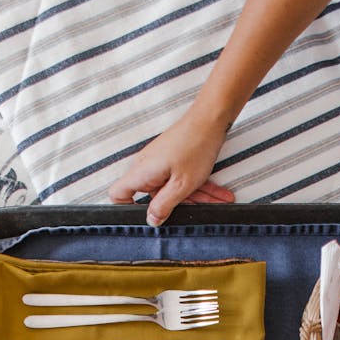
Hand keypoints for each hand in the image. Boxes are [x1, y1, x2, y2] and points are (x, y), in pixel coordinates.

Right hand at [108, 107, 234, 225]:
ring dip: (197, 198)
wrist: (210, 119)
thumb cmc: (194, 147)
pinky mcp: (172, 161)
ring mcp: (160, 164)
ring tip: (219, 203)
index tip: (143, 219)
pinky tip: (221, 196)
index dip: (125, 208)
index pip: (118, 194)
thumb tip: (151, 220)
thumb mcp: (181, 185)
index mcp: (142, 173)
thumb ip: (164, 205)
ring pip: (173, 189)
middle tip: (196, 216)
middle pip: (153, 197)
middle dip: (176, 208)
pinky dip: (199, 188)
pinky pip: (182, 180)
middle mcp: (147, 168)